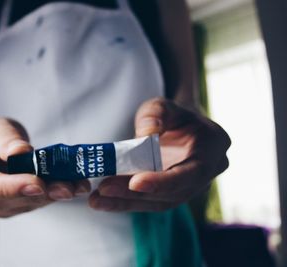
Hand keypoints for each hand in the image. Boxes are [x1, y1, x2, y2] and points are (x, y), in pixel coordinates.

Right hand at [0, 118, 89, 217]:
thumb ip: (7, 139)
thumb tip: (21, 152)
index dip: (7, 187)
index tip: (37, 183)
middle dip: (36, 194)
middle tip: (65, 187)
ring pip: (16, 207)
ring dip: (48, 198)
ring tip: (74, 186)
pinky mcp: (2, 210)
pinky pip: (26, 207)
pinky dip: (49, 198)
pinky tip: (70, 189)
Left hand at [89, 98, 230, 211]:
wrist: (178, 126)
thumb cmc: (171, 114)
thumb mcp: (162, 105)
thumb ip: (155, 114)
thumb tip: (146, 136)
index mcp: (213, 147)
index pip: (191, 172)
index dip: (163, 180)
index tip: (135, 182)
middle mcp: (207, 173)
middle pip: (172, 192)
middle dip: (136, 193)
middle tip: (105, 190)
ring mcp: (191, 187)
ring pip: (160, 202)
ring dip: (127, 202)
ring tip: (98, 200)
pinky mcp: (174, 194)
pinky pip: (151, 202)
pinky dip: (127, 202)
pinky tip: (104, 201)